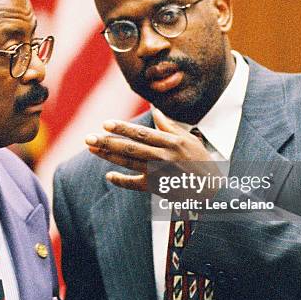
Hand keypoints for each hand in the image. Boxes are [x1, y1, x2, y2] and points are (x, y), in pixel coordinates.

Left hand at [85, 109, 221, 192]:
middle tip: (89, 138)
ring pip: (129, 163)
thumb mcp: (189, 139)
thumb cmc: (200, 160)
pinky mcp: (157, 187)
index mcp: (171, 142)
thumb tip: (154, 111)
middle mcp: (163, 156)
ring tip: (92, 149)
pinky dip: (122, 181)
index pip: (141, 134)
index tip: (106, 124)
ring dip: (109, 156)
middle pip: (130, 148)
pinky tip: (109, 176)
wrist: (211, 189)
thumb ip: (170, 126)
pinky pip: (135, 184)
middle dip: (108, 142)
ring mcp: (159, 173)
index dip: (122, 129)